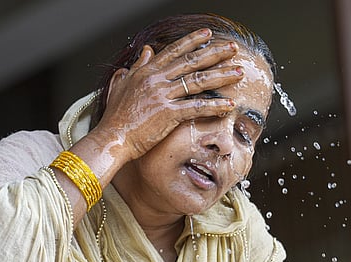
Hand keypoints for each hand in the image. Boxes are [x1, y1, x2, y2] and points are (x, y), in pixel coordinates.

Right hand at [93, 28, 243, 160]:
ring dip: (222, 75)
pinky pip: (197, 107)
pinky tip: (229, 105)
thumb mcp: (121, 85)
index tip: (208, 34)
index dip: (192, 41)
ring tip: (239, 73)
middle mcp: (156, 80)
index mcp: (146, 72)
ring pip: (198, 81)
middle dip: (215, 53)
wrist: (111, 138)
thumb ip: (136, 67)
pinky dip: (215, 106)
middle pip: (191, 62)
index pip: (174, 51)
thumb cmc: (115, 117)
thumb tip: (146, 51)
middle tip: (232, 48)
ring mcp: (163, 95)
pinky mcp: (168, 113)